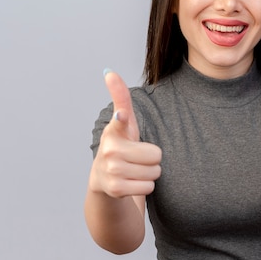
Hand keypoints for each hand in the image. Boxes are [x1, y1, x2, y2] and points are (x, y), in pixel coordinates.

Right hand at [90, 70, 161, 197]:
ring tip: (135, 169)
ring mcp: (111, 170)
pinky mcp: (115, 189)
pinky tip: (133, 182)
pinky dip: (145, 186)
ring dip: (150, 173)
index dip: (122, 117)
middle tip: (139, 158)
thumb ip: (120, 97)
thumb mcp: (123, 122)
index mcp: (113, 130)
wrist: (104, 179)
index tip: (122, 115)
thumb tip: (109, 71)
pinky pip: (149, 186)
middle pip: (156, 155)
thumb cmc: (120, 145)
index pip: (120, 120)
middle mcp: (109, 149)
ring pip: (154, 172)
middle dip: (153, 159)